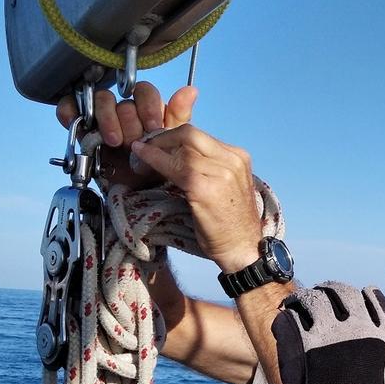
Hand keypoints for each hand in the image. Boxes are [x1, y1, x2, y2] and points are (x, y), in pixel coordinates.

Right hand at [55, 81, 197, 186]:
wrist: (136, 195)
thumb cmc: (155, 169)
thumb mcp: (172, 145)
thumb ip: (178, 117)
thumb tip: (190, 90)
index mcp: (146, 110)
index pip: (144, 91)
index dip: (148, 107)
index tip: (153, 127)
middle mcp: (124, 111)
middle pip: (123, 100)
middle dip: (130, 122)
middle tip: (134, 142)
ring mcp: (102, 117)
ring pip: (101, 100)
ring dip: (109, 119)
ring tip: (115, 141)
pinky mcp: (82, 127)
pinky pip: (70, 107)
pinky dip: (70, 111)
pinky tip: (82, 125)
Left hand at [128, 124, 264, 271]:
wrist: (243, 249)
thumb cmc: (231, 224)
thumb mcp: (226, 187)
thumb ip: (210, 167)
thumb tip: (176, 155)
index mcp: (239, 157)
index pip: (200, 135)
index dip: (173, 137)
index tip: (156, 144)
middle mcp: (232, 160)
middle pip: (190, 134)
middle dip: (162, 138)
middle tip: (145, 148)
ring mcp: (220, 173)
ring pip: (180, 148)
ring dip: (155, 150)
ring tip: (141, 160)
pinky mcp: (204, 187)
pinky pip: (173, 167)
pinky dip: (153, 160)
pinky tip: (141, 163)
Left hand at [273, 283, 384, 383]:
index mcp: (381, 332)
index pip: (370, 297)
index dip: (360, 296)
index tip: (353, 298)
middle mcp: (355, 325)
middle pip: (340, 292)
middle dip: (330, 291)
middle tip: (320, 296)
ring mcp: (327, 332)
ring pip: (312, 298)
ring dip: (304, 299)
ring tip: (296, 303)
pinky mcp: (301, 344)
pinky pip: (289, 318)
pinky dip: (287, 316)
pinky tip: (284, 320)